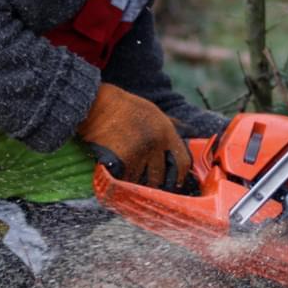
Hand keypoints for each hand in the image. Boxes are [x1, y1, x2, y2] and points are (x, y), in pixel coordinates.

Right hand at [77, 83, 192, 189]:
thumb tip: (190, 131)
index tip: (174, 183)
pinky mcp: (121, 160)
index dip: (179, 176)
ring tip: (126, 173)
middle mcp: (155, 143)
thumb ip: (171, 125)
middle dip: (153, 182)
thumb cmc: (124, 107)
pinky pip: (124, 179)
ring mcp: (138, 152)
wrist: (96, 104)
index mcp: (166, 131)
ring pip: (140, 180)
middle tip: (145, 183)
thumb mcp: (153, 111)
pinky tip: (116, 172)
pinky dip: (120, 179)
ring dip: (133, 181)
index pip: (183, 162)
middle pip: (160, 176)